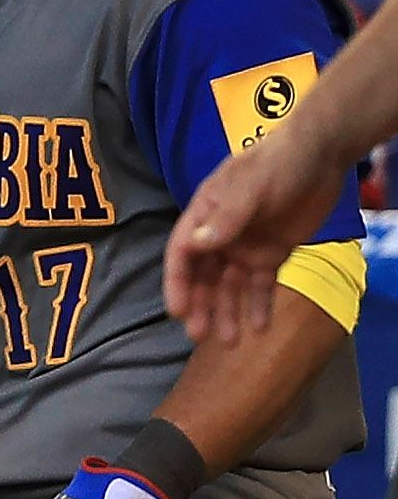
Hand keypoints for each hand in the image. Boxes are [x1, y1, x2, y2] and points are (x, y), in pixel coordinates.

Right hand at [167, 123, 345, 345]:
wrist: (320, 155)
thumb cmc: (277, 163)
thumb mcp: (251, 186)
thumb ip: (227, 217)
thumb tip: (198, 247)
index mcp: (205, 217)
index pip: (183, 255)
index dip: (178, 284)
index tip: (179, 311)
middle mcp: (220, 236)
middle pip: (204, 278)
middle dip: (202, 307)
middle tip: (202, 337)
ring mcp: (245, 247)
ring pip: (231, 287)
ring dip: (229, 313)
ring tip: (231, 343)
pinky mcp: (272, 254)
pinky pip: (261, 285)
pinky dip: (259, 306)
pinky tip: (260, 328)